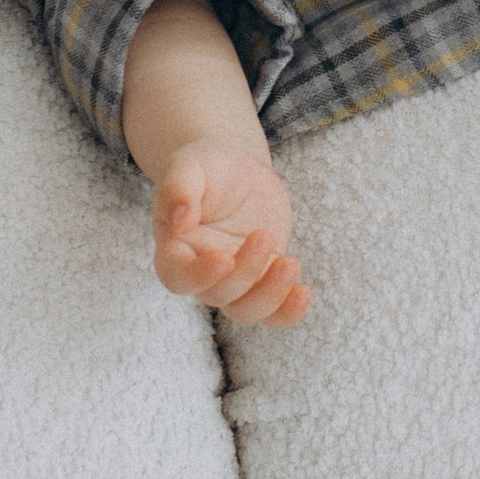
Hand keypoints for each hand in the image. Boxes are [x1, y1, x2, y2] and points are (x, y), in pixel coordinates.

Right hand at [151, 140, 310, 325]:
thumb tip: (179, 218)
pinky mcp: (262, 280)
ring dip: (270, 296)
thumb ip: (177, 188)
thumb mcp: (189, 166)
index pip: (178, 277)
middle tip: (265, 235)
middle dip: (246, 272)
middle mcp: (201, 273)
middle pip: (218, 295)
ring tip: (290, 263)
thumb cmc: (206, 168)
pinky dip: (288, 311)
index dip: (200, 277)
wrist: (235, 171)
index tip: (225, 259)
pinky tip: (303, 292)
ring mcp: (234, 281)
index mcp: (175, 249)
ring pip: (245, 311)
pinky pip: (273, 312)